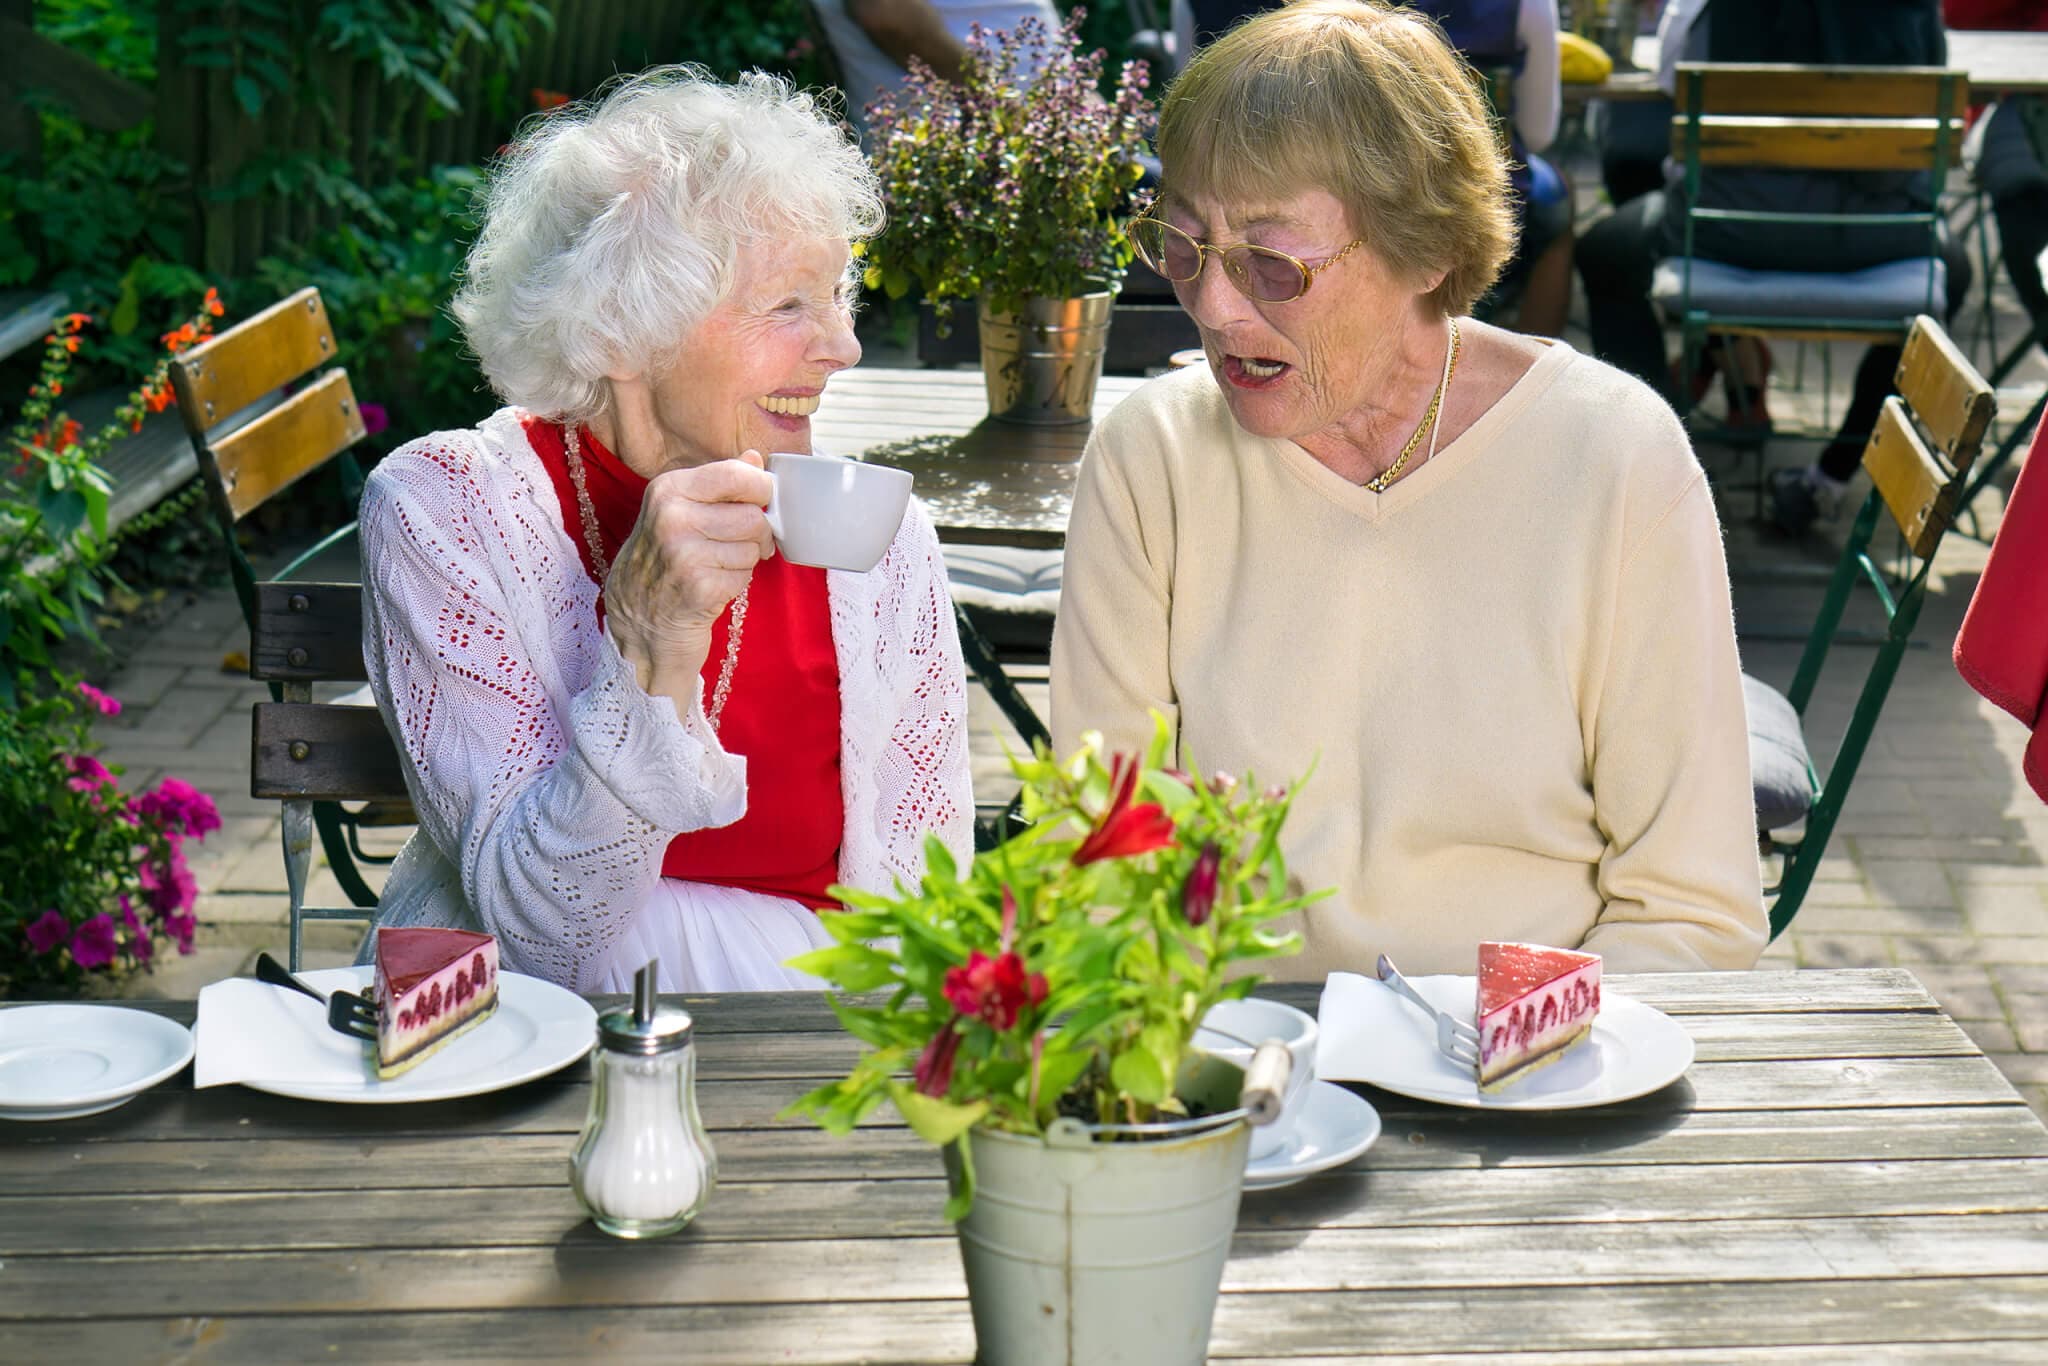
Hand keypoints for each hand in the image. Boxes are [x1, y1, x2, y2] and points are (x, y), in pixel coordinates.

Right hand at [598, 377, 776, 704]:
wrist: (638, 620)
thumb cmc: (666, 560)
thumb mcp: (681, 511)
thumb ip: (719, 483)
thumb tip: (755, 458)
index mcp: (669, 489)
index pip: (737, 474)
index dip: (760, 490)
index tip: (758, 502)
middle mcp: (671, 516)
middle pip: (753, 516)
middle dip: (756, 535)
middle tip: (738, 545)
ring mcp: (683, 553)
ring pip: (753, 547)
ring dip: (745, 561)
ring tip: (717, 567)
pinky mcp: (698, 588)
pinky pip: (745, 576)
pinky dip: (736, 584)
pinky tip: (712, 587)